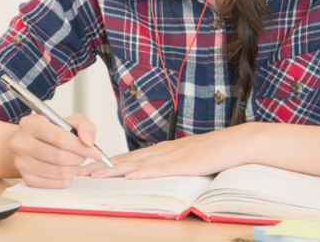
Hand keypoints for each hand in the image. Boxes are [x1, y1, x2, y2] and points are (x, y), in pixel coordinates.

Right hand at [9, 113, 103, 188]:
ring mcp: (22, 162)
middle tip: (84, 155)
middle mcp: (21, 143)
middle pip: (60, 156)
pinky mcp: (27, 178)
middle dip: (79, 157)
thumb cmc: (53, 131)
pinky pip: (56, 184)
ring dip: (74, 168)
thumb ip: (84, 126)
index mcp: (30, 124)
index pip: (60, 138)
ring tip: (75, 160)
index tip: (95, 151)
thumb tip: (88, 142)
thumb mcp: (69, 121)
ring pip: (59, 171)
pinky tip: (67, 168)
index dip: (81, 146)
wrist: (31, 142)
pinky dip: (67, 177)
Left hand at [78, 123, 255, 179]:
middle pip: (127, 160)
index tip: (89, 168)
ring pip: (138, 164)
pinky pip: (161, 169)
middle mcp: (163, 151)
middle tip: (81, 172)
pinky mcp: (185, 163)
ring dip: (115, 170)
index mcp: (162, 151)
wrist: (237, 142)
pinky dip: (144, 173)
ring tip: (96, 175)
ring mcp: (173, 155)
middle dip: (102, 167)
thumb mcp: (187, 160)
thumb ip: (170, 165)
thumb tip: (154, 175)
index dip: (108, 164)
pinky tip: (131, 176)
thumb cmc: (214, 152)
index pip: (130, 158)